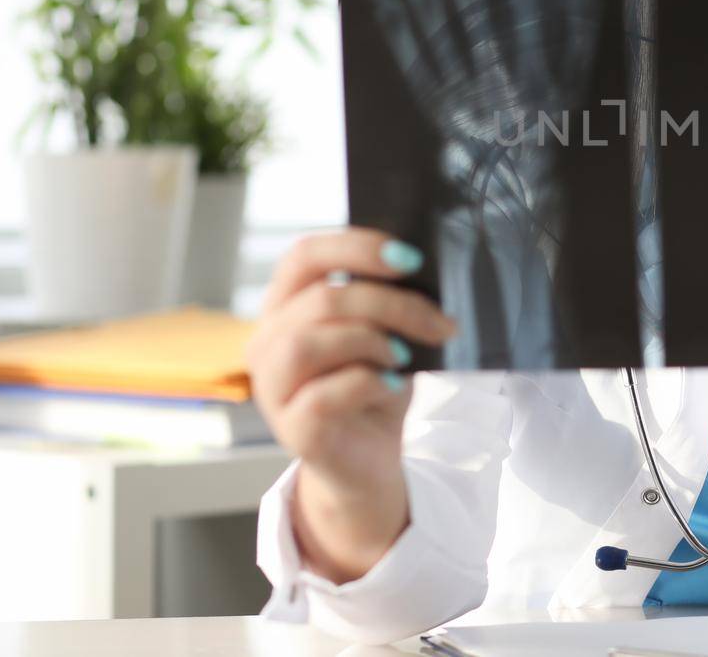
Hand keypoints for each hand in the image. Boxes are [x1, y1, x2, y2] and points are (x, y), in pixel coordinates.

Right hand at [246, 227, 458, 582]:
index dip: (357, 247)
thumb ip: (386, 303)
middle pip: (321, 299)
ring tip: (406, 356)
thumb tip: (419, 274)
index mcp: (286, 306)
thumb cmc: (376, 387)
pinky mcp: (292, 429)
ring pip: (310, 342)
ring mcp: (273, 388)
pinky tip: (394, 385)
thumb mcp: (385, 334)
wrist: (371, 460)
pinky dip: (368, 383)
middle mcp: (267, 342)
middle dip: (391, 304)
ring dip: (372, 341)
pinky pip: (323, 395)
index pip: (305, 255)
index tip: (411, 258)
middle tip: (439, 322)